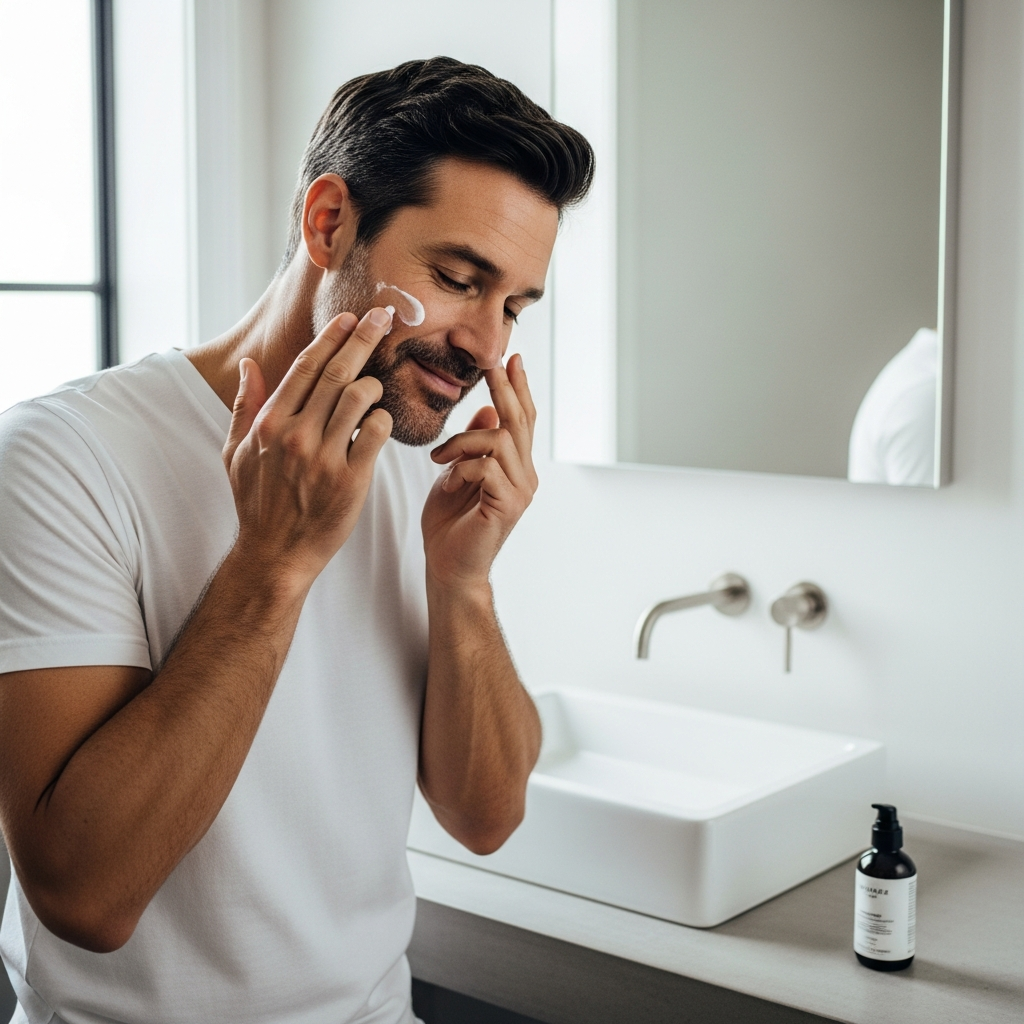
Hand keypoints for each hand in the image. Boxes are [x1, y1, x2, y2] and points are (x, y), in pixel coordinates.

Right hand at [222, 308, 393, 589]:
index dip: (332, 337)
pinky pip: (376, 434)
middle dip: (364, 338)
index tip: (352, 318)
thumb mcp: (236, 453)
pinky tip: (381, 421)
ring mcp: (323, 458)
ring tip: (377, 385)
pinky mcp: (349, 481)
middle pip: (336, 373)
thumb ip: (245, 407)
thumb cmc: (257, 502)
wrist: (275, 554)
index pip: (305, 367)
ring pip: (359, 398)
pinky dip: (383, 420)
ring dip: (374, 384)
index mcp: (268, 424)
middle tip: (384, 317)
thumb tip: (250, 366)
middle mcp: (295, 435)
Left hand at [422, 354, 537, 589]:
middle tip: (493, 363)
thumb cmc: (449, 526)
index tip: (510, 358)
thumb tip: (487, 411)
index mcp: (515, 466)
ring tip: (440, 459)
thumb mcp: (456, 474)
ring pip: (499, 440)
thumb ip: (473, 446)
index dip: (518, 387)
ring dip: (463, 442)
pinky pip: (486, 466)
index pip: (522, 419)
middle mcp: (525, 475)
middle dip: (506, 389)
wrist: (449, 569)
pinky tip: (447, 482)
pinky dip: (461, 467)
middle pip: (520, 421)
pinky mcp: (508, 504)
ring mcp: (520, 490)